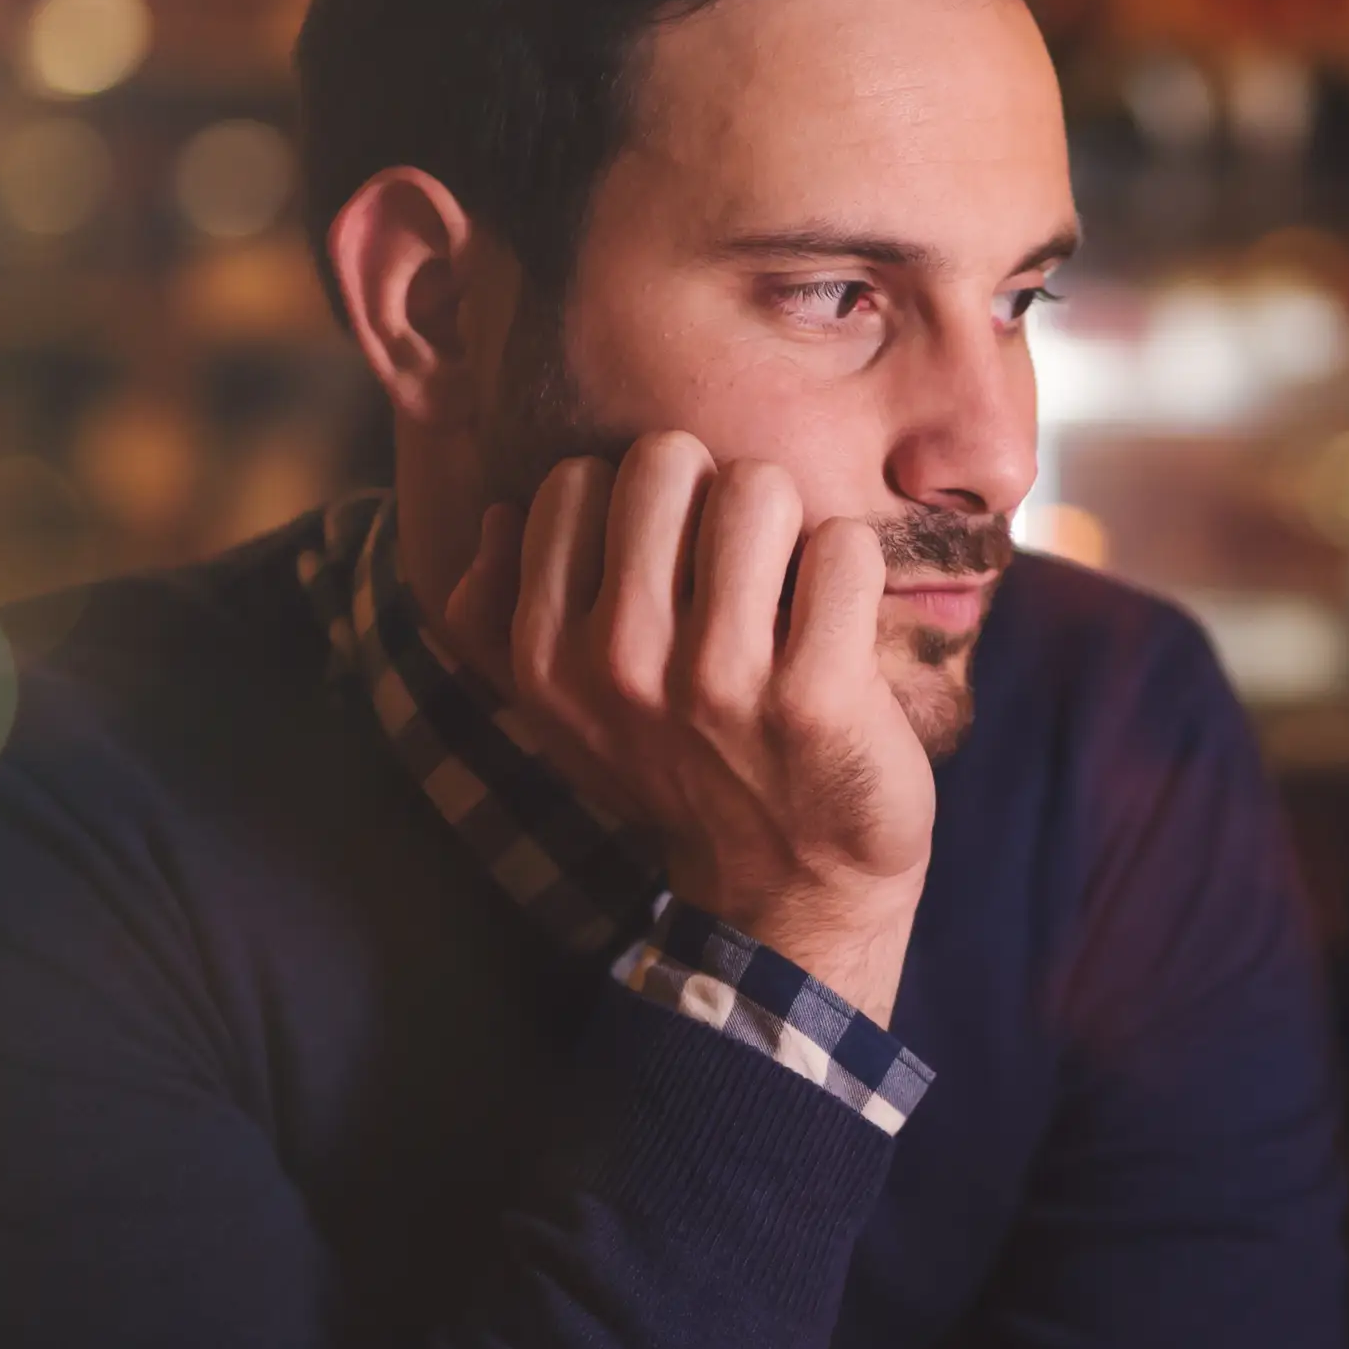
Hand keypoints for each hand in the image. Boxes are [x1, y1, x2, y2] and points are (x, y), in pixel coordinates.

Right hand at [445, 432, 934, 1021]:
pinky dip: (852, 571)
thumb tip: (495, 515)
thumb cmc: (681, 775)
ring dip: (789, 527)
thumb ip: (499, 620)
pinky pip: (844, 547)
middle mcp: (618, 664)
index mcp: (545, 657)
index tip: (667, 569)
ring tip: (789, 593)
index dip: (636, 507)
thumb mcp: (561, 715)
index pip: (575, 482)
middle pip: (666, 459)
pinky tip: (839, 626)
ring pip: (758, 488)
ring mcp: (718, 682)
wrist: (788, 890)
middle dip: (713, 496)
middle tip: (739, 568)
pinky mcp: (815, 696)